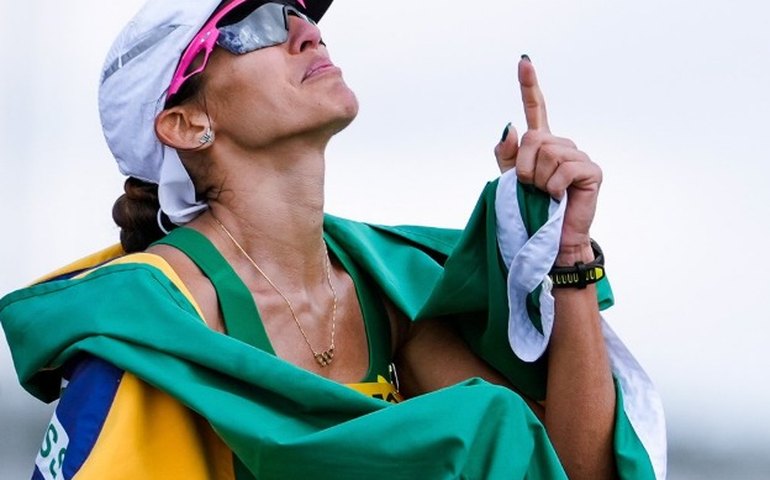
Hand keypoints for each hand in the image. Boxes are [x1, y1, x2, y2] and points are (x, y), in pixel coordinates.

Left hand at [494, 56, 601, 260]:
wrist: (549, 241)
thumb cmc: (530, 212)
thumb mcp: (510, 181)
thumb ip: (506, 154)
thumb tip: (511, 127)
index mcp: (541, 145)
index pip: (536, 110)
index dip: (529, 86)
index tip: (524, 61)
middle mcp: (562, 145)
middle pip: (533, 138)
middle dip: (523, 168)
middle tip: (531, 188)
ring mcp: (578, 156)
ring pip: (546, 153)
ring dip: (538, 181)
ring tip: (546, 195)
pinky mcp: (591, 171)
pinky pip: (562, 169)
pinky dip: (553, 187)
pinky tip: (560, 198)